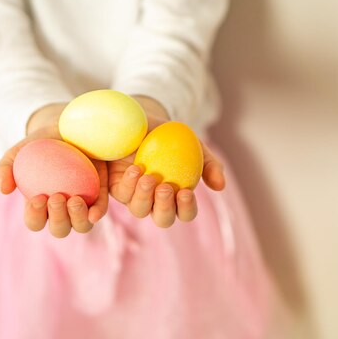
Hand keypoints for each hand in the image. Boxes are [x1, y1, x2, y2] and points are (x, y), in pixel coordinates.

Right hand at [0, 103, 108, 237]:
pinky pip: (100, 210)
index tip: (38, 198)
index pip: (35, 221)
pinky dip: (97, 213)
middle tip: (56, 198)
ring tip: (74, 200)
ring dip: (77, 219)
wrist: (67, 128)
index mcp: (39, 205)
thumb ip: (5, 168)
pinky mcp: (100, 195)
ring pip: (82, 226)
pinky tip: (94, 211)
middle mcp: (62, 210)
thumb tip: (3, 188)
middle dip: (57, 218)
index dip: (35, 216)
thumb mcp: (20, 152)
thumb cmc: (40, 144)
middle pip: (60, 229)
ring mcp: (82, 205)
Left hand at [108, 96, 225, 227]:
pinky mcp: (117, 186)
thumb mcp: (194, 146)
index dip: (186, 208)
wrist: (143, 119)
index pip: (185, 213)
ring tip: (148, 177)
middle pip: (163, 219)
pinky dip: (129, 184)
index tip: (185, 192)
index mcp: (178, 196)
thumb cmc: (171, 136)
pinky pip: (121, 194)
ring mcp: (135, 196)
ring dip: (144, 197)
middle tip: (165, 188)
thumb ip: (210, 164)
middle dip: (164, 208)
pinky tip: (135, 169)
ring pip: (139, 210)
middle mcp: (157, 201)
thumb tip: (220, 186)